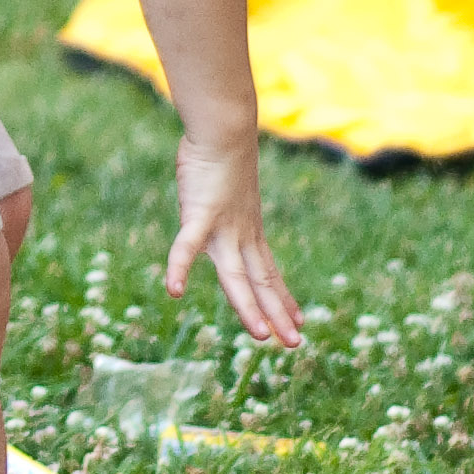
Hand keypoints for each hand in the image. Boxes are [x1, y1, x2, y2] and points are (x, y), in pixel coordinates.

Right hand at [165, 125, 304, 349]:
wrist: (224, 129)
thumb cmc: (222, 157)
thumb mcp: (232, 193)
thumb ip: (230, 209)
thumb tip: (231, 204)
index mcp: (249, 232)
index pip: (270, 274)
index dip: (283, 300)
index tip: (299, 323)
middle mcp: (241, 236)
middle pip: (261, 282)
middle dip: (277, 314)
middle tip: (295, 344)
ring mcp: (222, 227)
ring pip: (236, 276)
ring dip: (249, 307)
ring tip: (262, 336)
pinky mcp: (199, 214)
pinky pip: (187, 246)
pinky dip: (181, 268)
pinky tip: (174, 291)